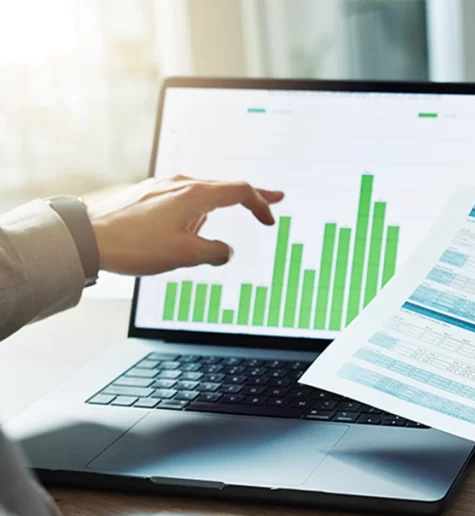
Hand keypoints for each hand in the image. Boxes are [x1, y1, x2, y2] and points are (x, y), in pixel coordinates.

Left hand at [86, 176, 283, 275]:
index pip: (240, 191)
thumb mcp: (184, 255)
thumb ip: (214, 253)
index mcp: (194, 194)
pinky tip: (181, 231)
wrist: (84, 236)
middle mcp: (179, 184)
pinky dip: (193, 211)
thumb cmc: (133, 244)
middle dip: (250, 196)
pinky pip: (179, 200)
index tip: (270, 219)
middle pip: (224, 187)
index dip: (261, 204)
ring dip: (215, 210)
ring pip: (200, 195)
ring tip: (206, 237)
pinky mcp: (145, 196)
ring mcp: (160, 188)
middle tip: (273, 199)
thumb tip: (226, 252)